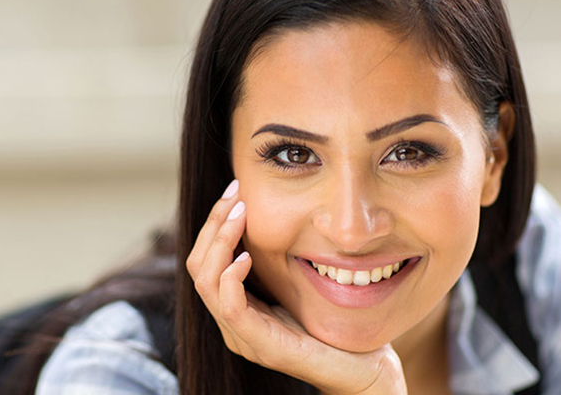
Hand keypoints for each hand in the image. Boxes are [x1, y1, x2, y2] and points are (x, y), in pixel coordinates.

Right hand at [186, 180, 406, 394]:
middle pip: (198, 266)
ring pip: (207, 282)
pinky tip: (248, 255)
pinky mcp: (262, 345)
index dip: (214, 223)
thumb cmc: (333, 324)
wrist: (362, 368)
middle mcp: (232, 322)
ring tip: (239, 215)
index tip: (234, 191)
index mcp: (237, 307)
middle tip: (234, 194)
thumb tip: (267, 214)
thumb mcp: (296, 283)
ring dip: (220, 241)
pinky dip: (232, 276)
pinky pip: (230, 306)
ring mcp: (243, 336)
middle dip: (213, 224)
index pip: (205, 259)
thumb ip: (275, 261)